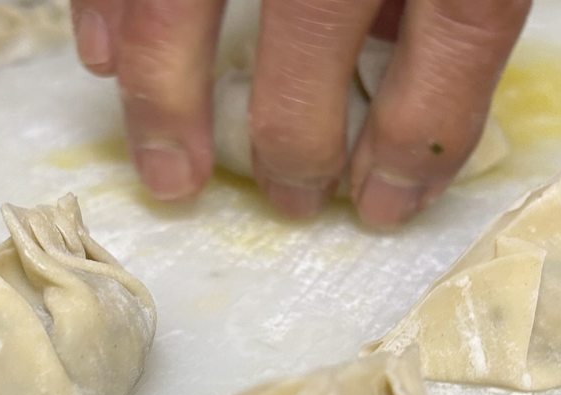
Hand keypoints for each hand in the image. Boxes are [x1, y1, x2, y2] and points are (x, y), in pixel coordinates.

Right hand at [69, 0, 530, 225]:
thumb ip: (441, 2)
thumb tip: (388, 92)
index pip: (459, 23)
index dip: (423, 133)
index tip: (382, 208)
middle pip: (315, 12)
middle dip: (294, 129)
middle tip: (285, 204)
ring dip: (168, 85)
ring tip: (168, 174)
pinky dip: (104, 0)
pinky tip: (101, 59)